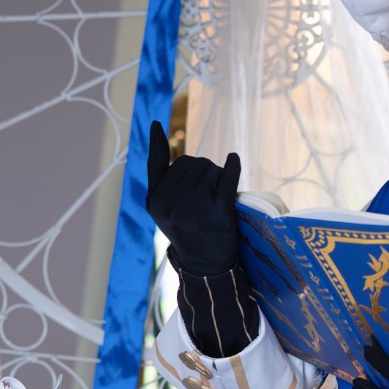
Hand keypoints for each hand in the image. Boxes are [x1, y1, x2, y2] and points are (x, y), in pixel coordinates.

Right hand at [146, 121, 241, 276]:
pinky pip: (227, 178)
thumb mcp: (163, 206)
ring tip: (216, 198)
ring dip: (217, 177)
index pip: (168, 163)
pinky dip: (232, 166)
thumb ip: (159, 174)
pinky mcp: (217, 211)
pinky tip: (233, 159)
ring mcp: (194, 206)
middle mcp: (171, 202)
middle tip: (206, 196)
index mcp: (155, 200)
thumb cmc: (186, 229)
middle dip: (203, 172)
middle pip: (192, 162)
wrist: (206, 265)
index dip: (163, 147)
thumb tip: (156, 130)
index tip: (156, 123)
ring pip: (210, 168)